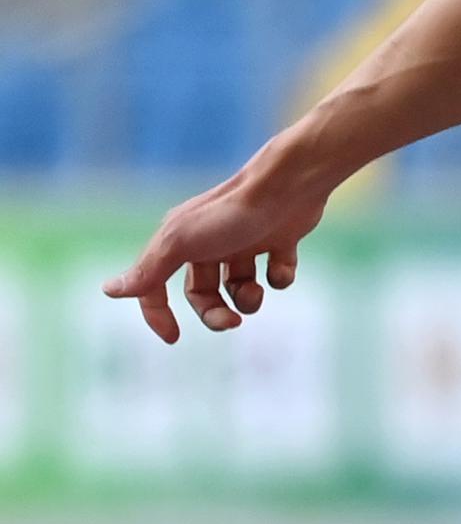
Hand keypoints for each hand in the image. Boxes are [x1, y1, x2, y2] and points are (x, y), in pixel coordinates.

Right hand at [101, 159, 329, 344]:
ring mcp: (245, 241)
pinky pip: (276, 274)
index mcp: (181, 241)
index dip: (159, 312)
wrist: (289, 185)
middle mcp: (210, 241)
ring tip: (256, 288)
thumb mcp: (181, 244)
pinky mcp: (279, 241)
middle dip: (216, 313)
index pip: (157, 285)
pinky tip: (281, 262)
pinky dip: (280, 276)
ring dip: (248, 298)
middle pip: (203, 294)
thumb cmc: (231, 213)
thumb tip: (108, 291)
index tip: (174, 338)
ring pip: (240, 289)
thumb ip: (149, 270)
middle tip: (233, 322)